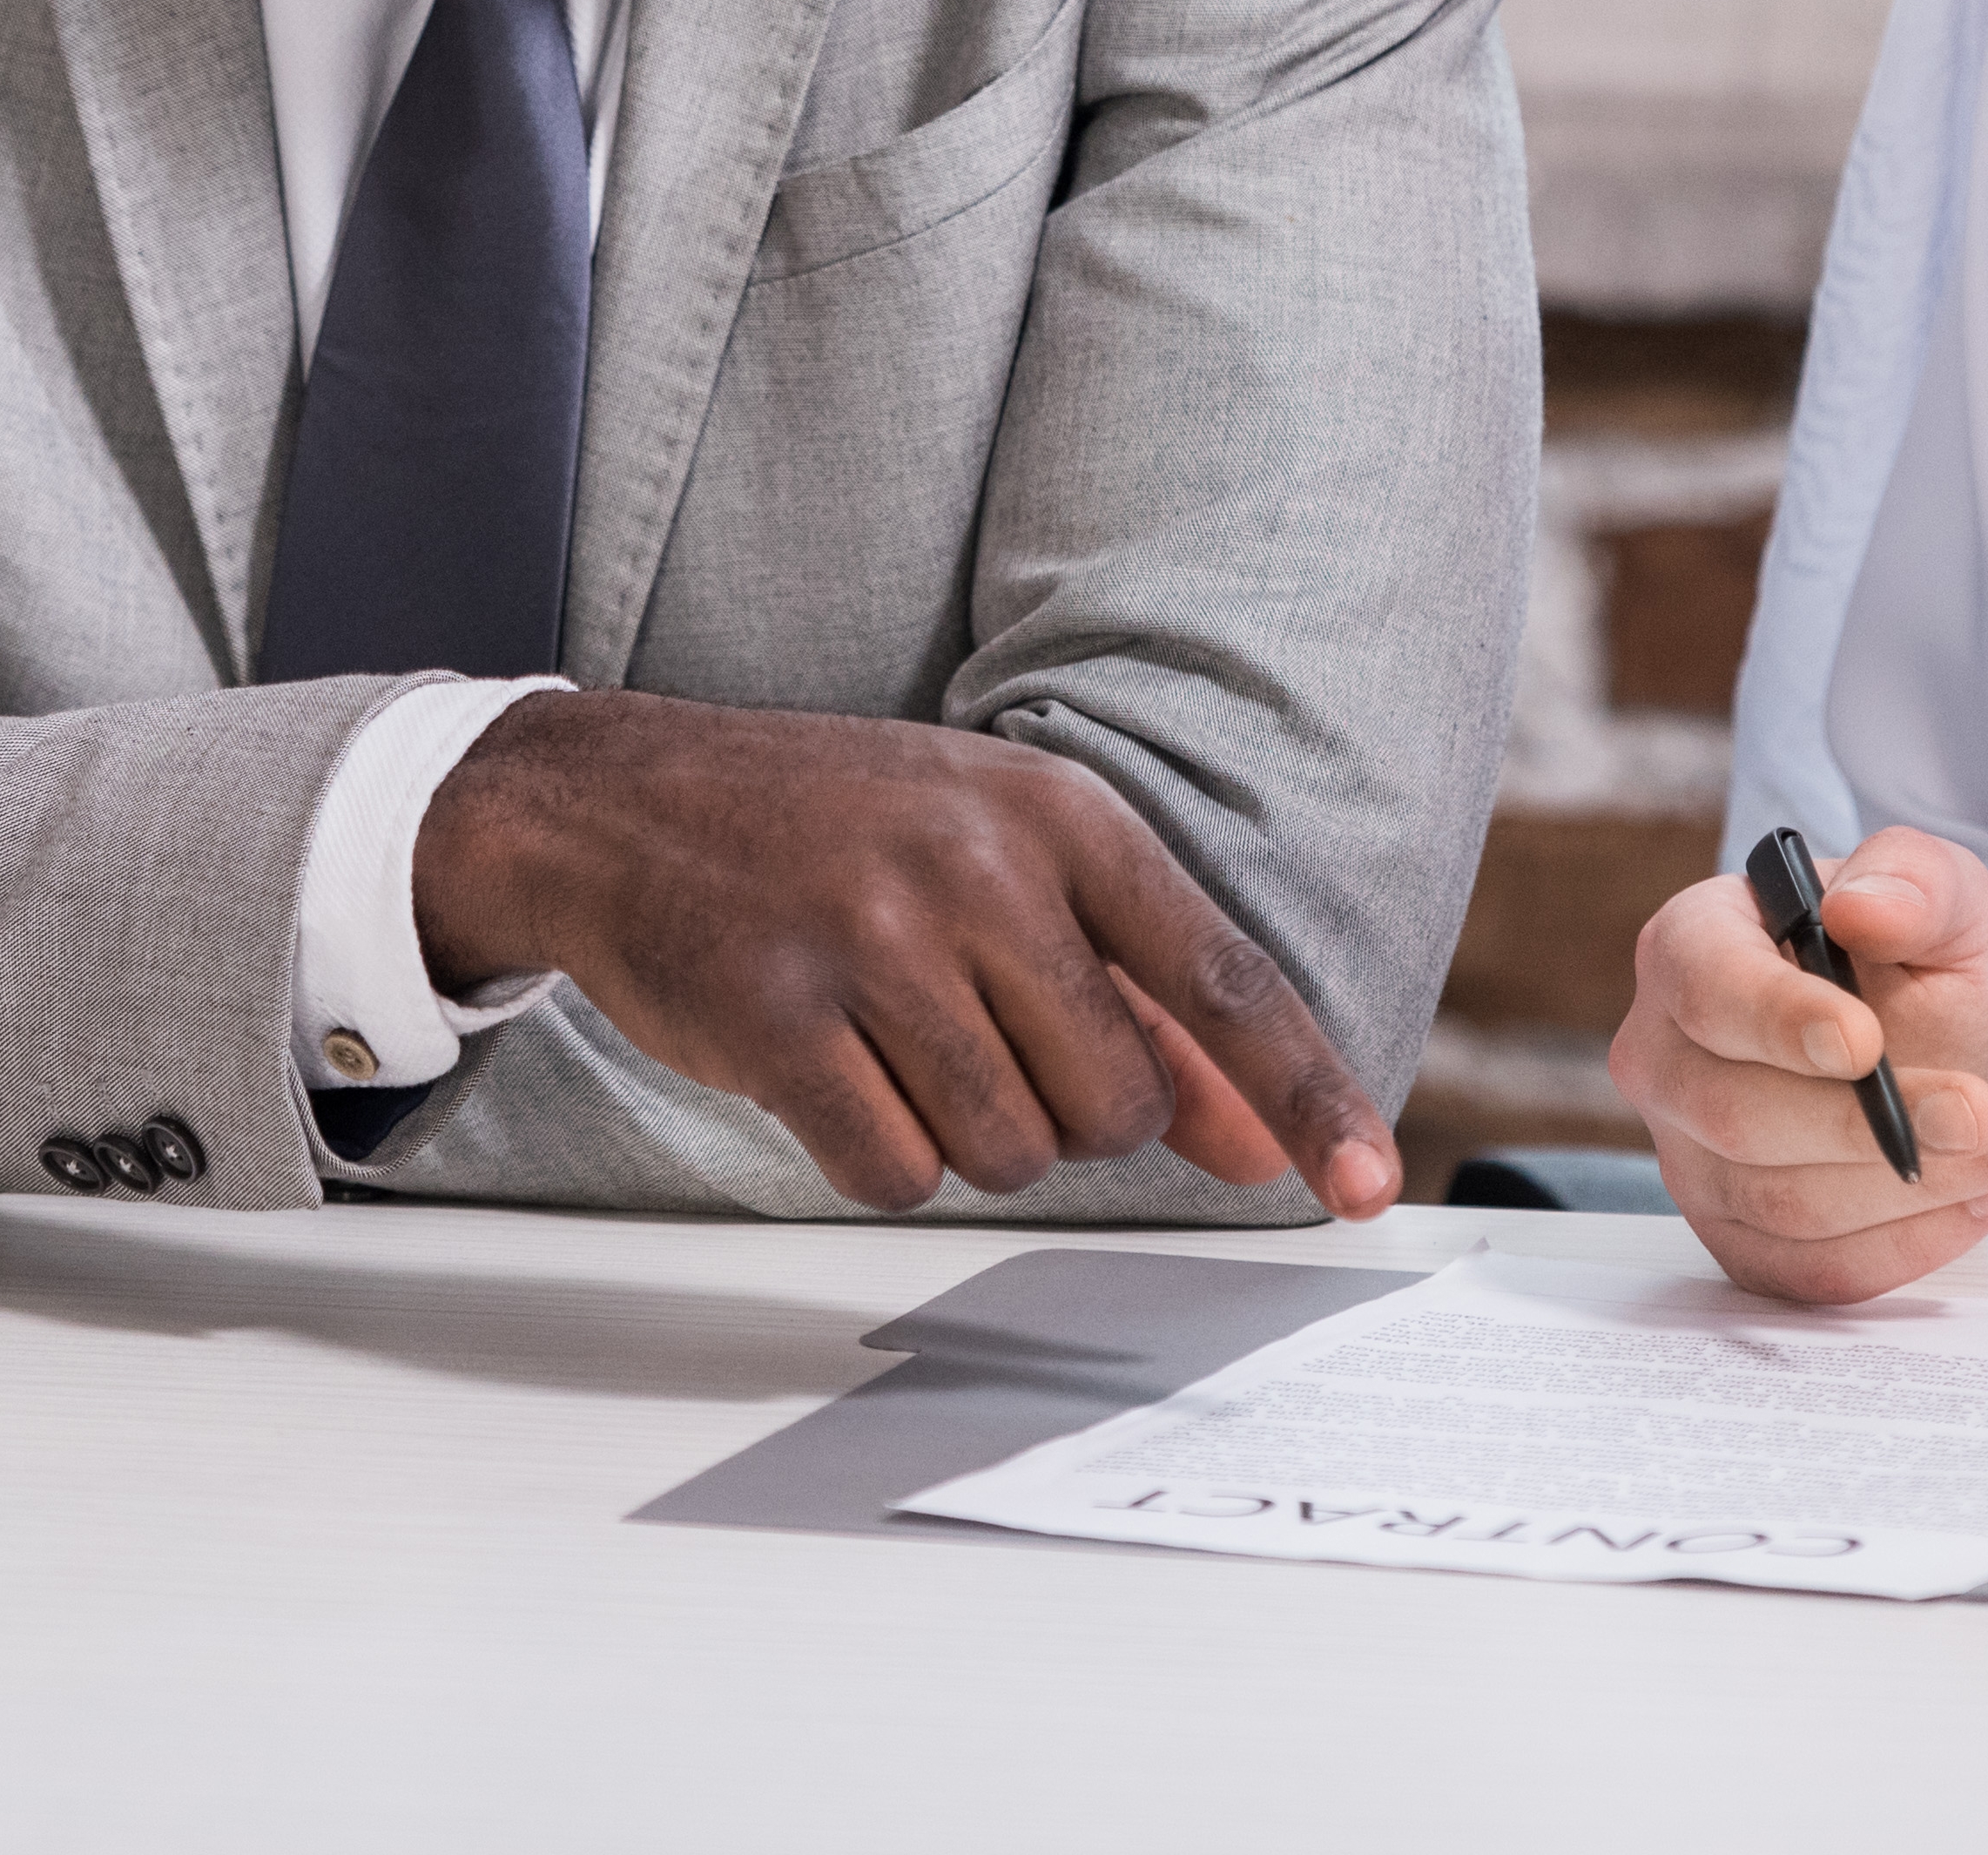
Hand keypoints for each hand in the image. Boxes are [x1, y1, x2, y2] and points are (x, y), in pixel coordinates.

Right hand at [410, 692, 1397, 1219]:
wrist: (616, 801)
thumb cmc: (834, 834)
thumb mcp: (995, 859)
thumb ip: (1134, 995)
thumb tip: (1258, 1139)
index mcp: (1056, 813)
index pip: (1222, 976)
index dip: (1307, 1095)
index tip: (1371, 1186)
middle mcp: (977, 867)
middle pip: (1116, 1105)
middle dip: (1065, 1114)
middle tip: (973, 1038)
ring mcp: (873, 940)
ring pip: (1010, 1151)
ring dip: (963, 1135)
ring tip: (891, 1037)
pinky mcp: (778, 1018)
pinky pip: (893, 1174)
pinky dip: (873, 1155)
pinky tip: (827, 1070)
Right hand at [1606, 831, 1987, 1304]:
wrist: (1929, 1041)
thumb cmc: (1913, 960)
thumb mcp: (1942, 896)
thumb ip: (1915, 879)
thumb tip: (1862, 907)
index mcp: (1689, 946)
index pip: (1705, 989)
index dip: (1779, 1019)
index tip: (1866, 1044)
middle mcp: (1666, 1057)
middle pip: (1737, 1114)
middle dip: (1872, 1125)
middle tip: (1983, 1113)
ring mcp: (1688, 1158)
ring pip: (1781, 1204)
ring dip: (1913, 1191)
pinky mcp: (1735, 1238)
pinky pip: (1809, 1272)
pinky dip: (1905, 1247)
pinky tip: (1977, 1197)